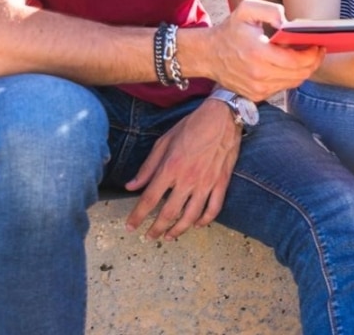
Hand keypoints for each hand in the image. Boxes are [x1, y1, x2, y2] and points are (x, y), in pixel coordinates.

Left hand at [125, 100, 240, 240]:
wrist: (223, 117)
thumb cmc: (191, 126)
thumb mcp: (164, 142)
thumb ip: (148, 167)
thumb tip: (131, 186)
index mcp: (170, 168)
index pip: (149, 199)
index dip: (137, 216)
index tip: (130, 226)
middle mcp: (188, 179)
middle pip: (168, 213)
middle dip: (156, 229)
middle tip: (148, 237)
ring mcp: (206, 183)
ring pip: (191, 216)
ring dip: (178, 230)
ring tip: (169, 236)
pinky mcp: (221, 183)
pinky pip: (213, 208)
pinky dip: (204, 221)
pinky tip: (196, 224)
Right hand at [188, 0, 324, 100]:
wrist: (208, 54)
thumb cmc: (230, 31)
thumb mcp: (246, 9)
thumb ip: (270, 10)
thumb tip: (288, 22)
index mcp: (258, 53)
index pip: (296, 61)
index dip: (312, 54)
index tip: (318, 45)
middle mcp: (258, 74)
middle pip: (299, 74)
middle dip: (313, 62)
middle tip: (317, 50)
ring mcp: (257, 88)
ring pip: (293, 82)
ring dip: (304, 70)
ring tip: (306, 56)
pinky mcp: (256, 95)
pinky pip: (282, 87)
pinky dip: (290, 77)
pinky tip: (289, 65)